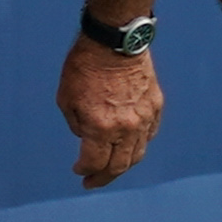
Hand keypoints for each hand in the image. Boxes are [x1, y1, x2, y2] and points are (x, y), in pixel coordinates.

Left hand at [58, 37, 163, 188]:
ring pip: (137, 153)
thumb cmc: (85, 66)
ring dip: (123, 164)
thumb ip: (77, 125)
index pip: (94, 162)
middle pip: (118, 165)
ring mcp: (144, 117)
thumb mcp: (66, 99)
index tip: (78, 171)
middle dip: (103, 177)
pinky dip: (139, 144)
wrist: (115, 40)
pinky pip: (150, 134)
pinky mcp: (156, 105)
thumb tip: (87, 136)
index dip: (84, 171)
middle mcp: (126, 127)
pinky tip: (129, 145)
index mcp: (100, 127)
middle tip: (93, 181)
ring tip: (112, 167)